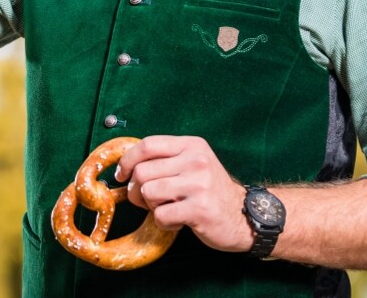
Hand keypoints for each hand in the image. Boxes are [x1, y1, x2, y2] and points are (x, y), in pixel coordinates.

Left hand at [114, 135, 253, 252]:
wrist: (245, 215)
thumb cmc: (211, 191)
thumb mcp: (192, 164)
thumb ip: (165, 159)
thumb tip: (126, 165)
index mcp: (191, 145)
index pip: (147, 145)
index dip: (127, 160)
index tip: (121, 175)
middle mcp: (196, 161)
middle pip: (143, 172)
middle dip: (136, 190)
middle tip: (146, 201)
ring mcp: (199, 184)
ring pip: (148, 193)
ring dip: (152, 207)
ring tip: (168, 208)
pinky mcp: (199, 209)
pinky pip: (161, 215)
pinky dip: (164, 222)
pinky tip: (179, 221)